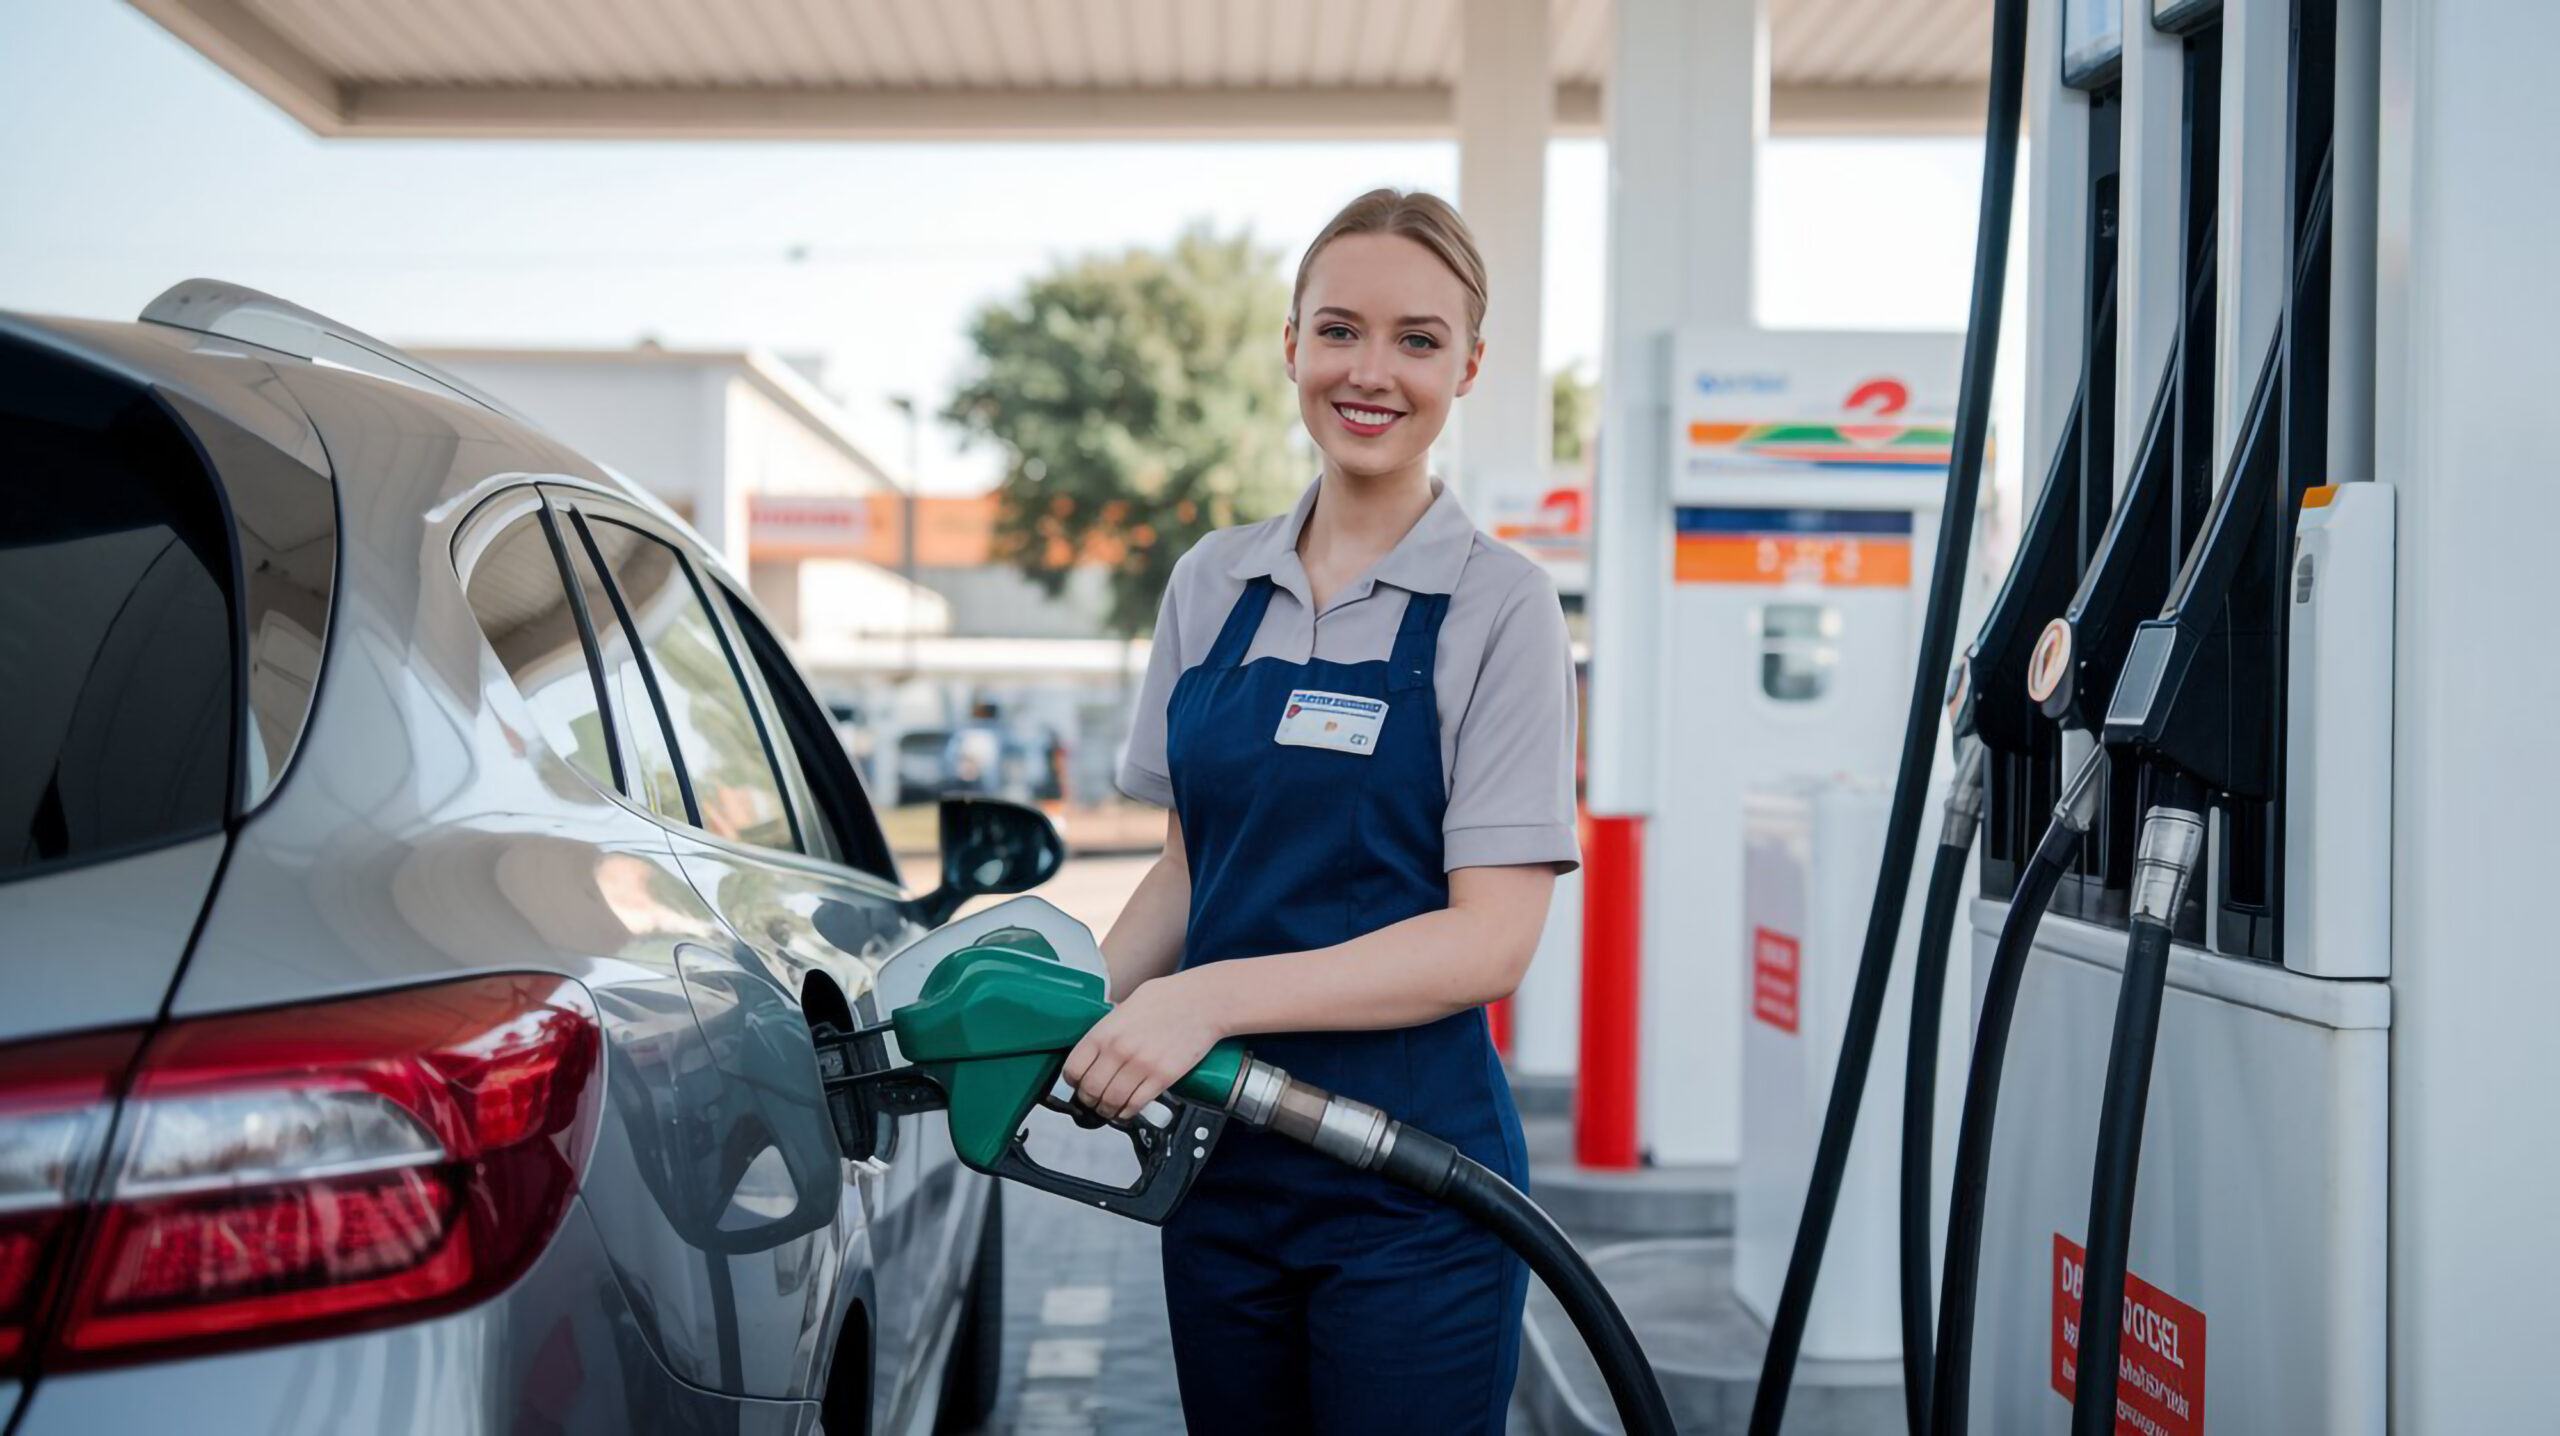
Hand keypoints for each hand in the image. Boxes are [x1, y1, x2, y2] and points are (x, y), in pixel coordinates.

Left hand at [1062, 968, 1228, 1122]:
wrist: (1204, 1002)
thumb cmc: (1169, 998)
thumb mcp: (1128, 1005)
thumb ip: (1109, 1026)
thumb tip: (1097, 1044)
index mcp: (1106, 1031)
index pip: (1074, 1068)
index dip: (1072, 1081)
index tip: (1077, 1084)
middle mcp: (1119, 1050)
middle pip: (1090, 1090)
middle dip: (1088, 1100)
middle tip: (1092, 1100)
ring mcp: (1141, 1066)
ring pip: (1111, 1102)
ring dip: (1106, 1110)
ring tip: (1108, 1109)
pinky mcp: (1162, 1078)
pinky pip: (1136, 1105)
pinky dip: (1127, 1113)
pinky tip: (1126, 1110)